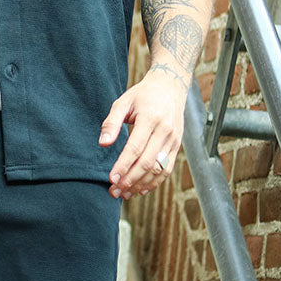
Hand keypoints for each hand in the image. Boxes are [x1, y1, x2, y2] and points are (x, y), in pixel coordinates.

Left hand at [99, 68, 187, 198]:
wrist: (170, 87)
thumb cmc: (143, 95)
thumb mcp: (123, 102)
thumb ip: (111, 122)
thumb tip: (103, 143)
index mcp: (150, 118)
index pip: (136, 148)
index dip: (124, 165)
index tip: (111, 178)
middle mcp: (165, 131)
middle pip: (147, 162)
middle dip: (130, 180)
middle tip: (114, 191)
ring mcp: (173, 140)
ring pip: (158, 169)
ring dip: (141, 185)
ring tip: (124, 194)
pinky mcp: (177, 146)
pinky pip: (167, 169)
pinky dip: (154, 182)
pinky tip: (140, 189)